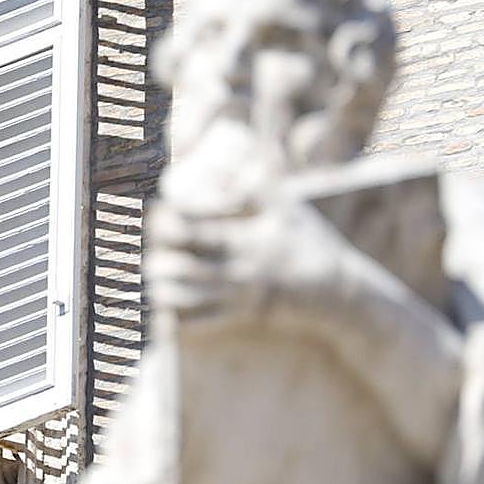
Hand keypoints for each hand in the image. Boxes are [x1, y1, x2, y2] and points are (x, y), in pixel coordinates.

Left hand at [145, 199, 347, 332]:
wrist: (339, 293)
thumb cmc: (310, 243)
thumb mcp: (289, 209)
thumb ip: (260, 185)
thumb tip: (239, 158)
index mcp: (248, 239)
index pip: (199, 230)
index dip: (171, 221)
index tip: (155, 212)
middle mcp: (240, 269)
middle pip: (185, 265)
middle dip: (158, 255)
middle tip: (144, 245)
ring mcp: (240, 297)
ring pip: (187, 298)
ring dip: (161, 289)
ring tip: (150, 277)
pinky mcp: (242, 318)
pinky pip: (202, 325)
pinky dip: (178, 321)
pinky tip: (161, 314)